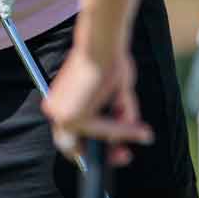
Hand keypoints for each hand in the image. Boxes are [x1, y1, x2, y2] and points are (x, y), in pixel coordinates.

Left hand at [43, 46, 150, 167]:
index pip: (73, 134)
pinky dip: (125, 131)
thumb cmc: (108, 57)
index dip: (94, 144)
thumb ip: (118, 112)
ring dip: (121, 137)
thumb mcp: (116, 89)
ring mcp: (63, 115)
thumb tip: (134, 131)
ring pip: (97, 136)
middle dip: (104, 154)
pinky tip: (141, 131)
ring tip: (142, 134)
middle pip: (75, 147)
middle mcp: (56, 110)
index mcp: (60, 101)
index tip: (116, 149)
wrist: (101, 42)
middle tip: (125, 155)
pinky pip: (105, 131)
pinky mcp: (75, 118)